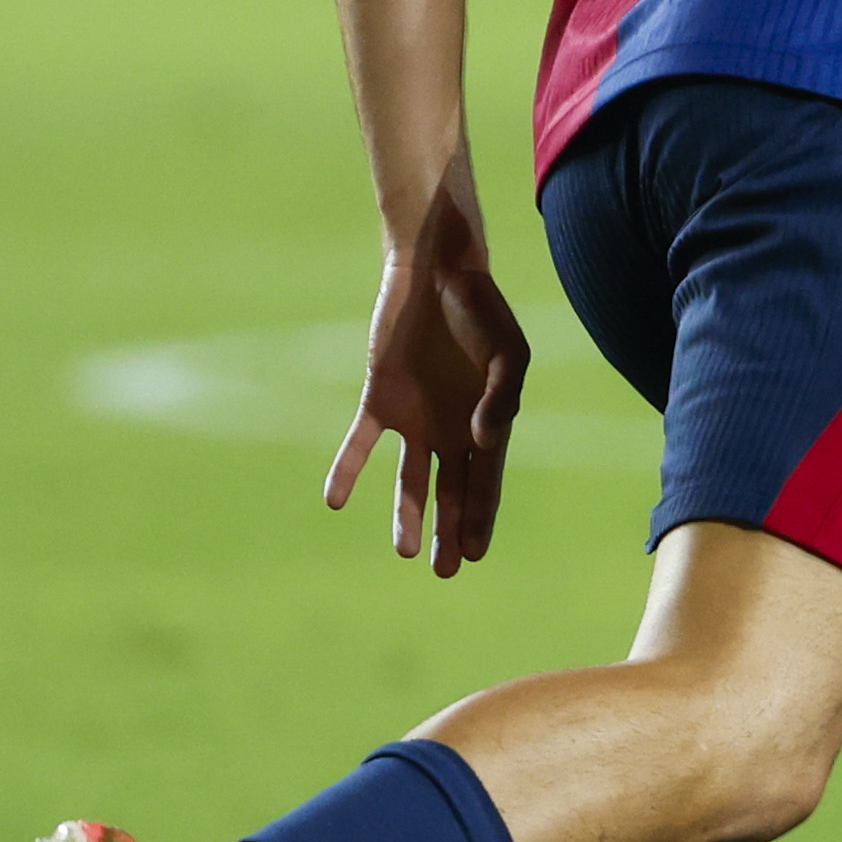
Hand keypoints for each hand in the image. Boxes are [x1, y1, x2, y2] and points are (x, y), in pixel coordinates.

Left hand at [324, 161, 532, 573]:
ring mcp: (417, 416)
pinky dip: (349, 469)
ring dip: (407, 513)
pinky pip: (362, 443)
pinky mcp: (381, 398)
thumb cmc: (482, 309)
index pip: (486, 482)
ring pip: (410, 478)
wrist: (438, 270)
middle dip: (451, 530)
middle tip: (445, 571)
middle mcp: (454, 427)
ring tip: (403, 550)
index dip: (481, 518)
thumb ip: (501, 398)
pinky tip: (334, 499)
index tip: (476, 554)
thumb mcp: (507, 352)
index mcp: (489, 421)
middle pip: (452, 490)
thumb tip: (483, 443)